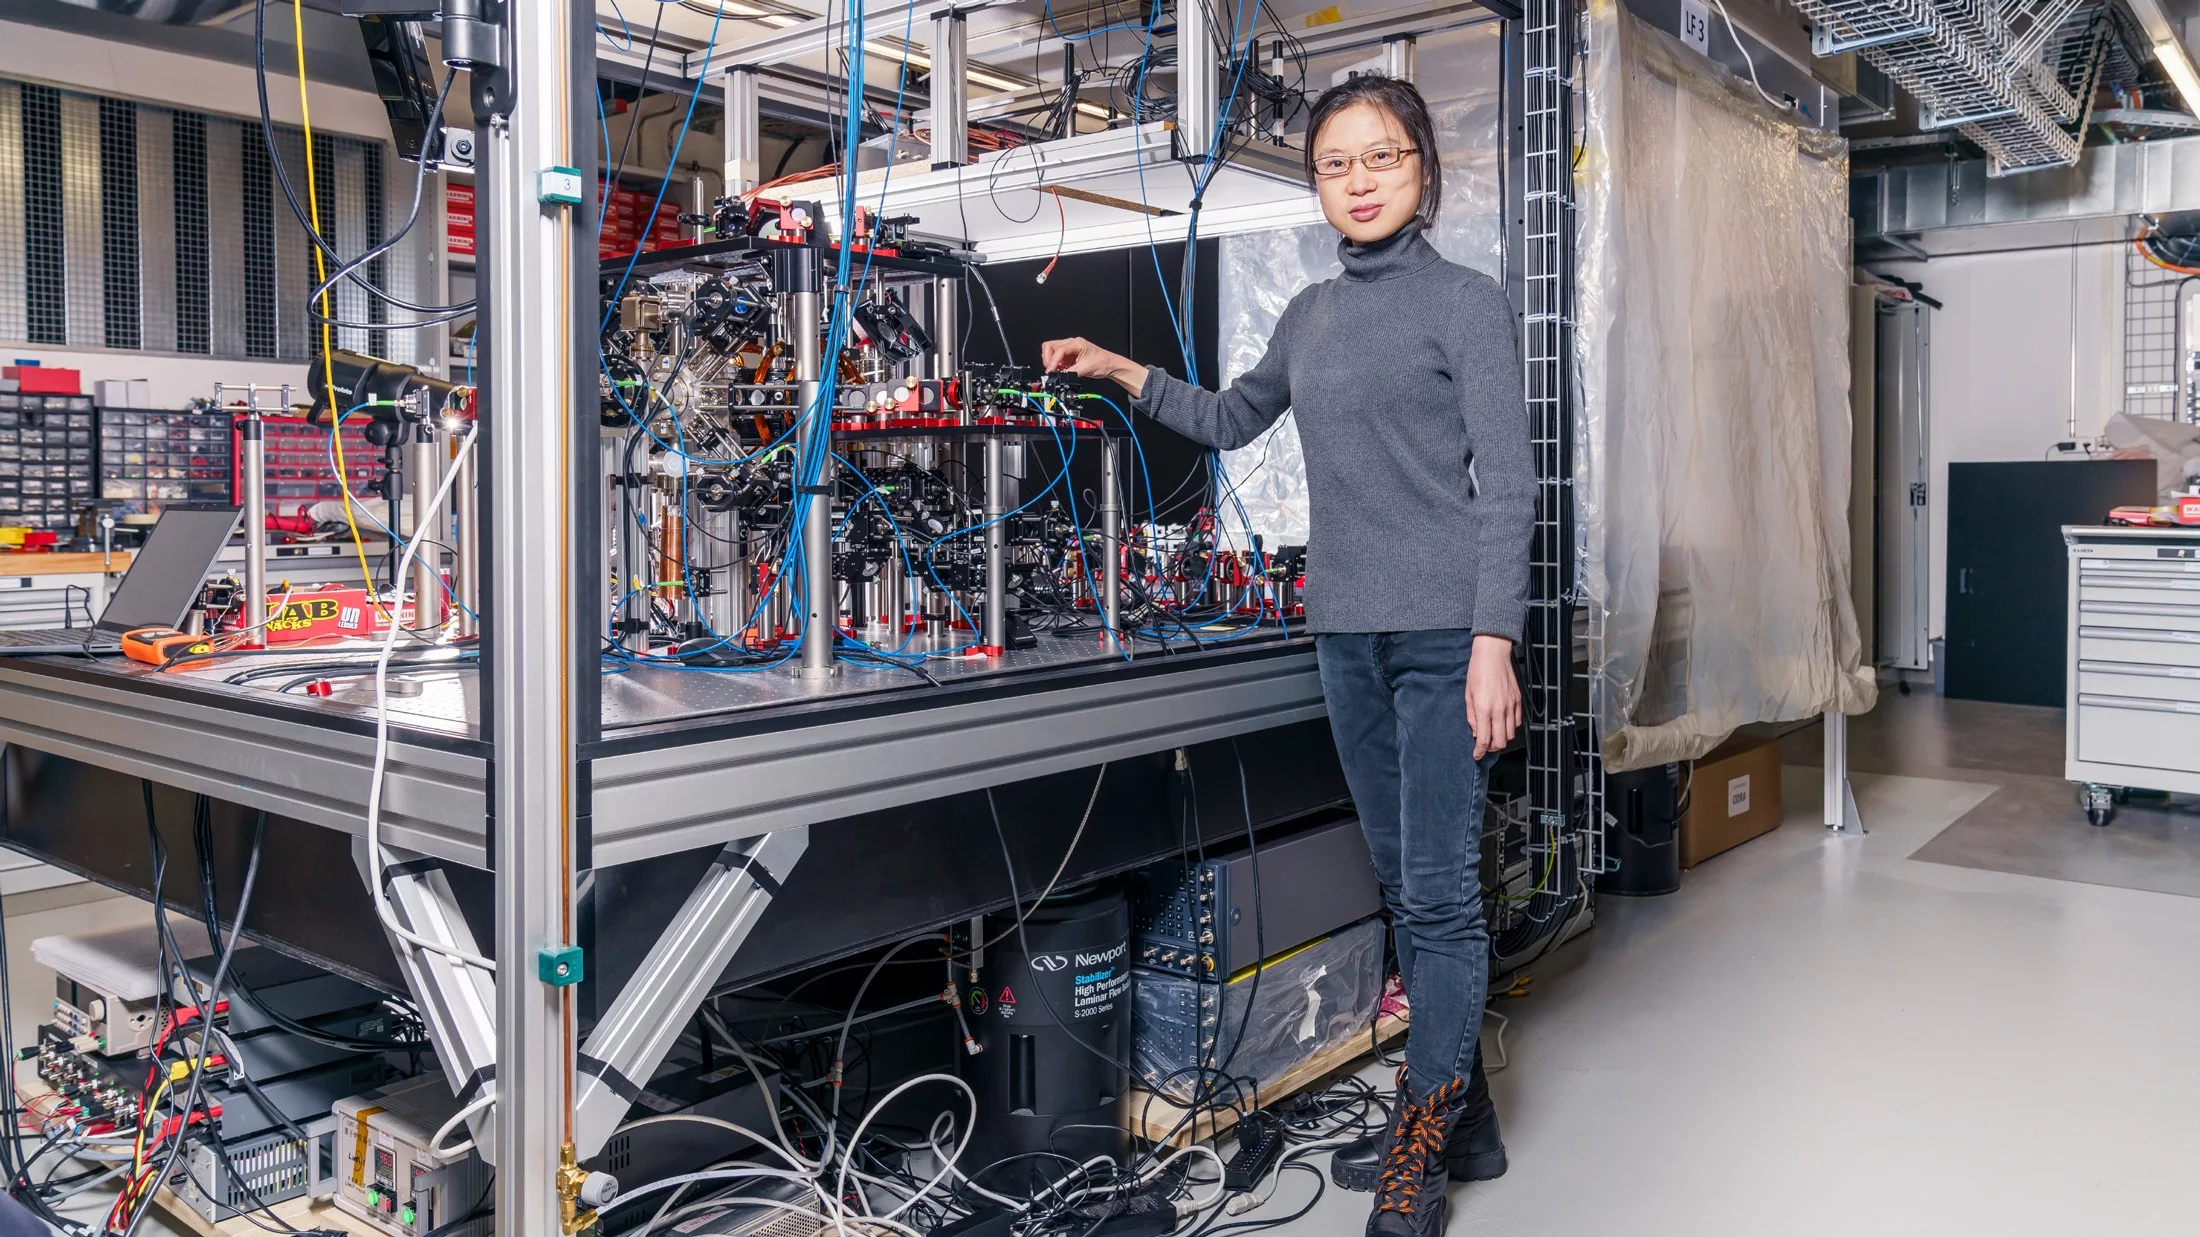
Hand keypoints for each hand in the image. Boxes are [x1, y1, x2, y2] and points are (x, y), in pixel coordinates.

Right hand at [1040, 337, 1145, 396]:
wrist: (1110, 365)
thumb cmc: (1103, 362)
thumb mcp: (1086, 368)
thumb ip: (1070, 372)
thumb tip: (1059, 376)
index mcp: (1076, 343)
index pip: (1058, 350)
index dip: (1052, 361)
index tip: (1051, 371)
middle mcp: (1071, 344)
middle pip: (1050, 347)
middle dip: (1048, 359)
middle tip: (1051, 370)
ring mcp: (1069, 350)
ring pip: (1051, 352)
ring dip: (1052, 363)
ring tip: (1058, 371)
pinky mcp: (1069, 357)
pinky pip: (1057, 360)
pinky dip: (1056, 366)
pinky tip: (1062, 371)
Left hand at [1466, 634, 1520, 759]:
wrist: (1493, 654)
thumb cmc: (1478, 671)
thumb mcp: (1468, 695)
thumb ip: (1471, 716)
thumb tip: (1476, 732)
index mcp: (1484, 709)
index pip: (1484, 739)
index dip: (1480, 751)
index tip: (1477, 755)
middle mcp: (1499, 710)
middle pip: (1500, 742)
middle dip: (1492, 748)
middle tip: (1485, 745)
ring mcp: (1511, 706)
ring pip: (1510, 734)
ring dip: (1502, 738)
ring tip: (1493, 733)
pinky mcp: (1519, 701)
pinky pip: (1517, 722)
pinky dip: (1510, 727)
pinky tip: (1502, 722)